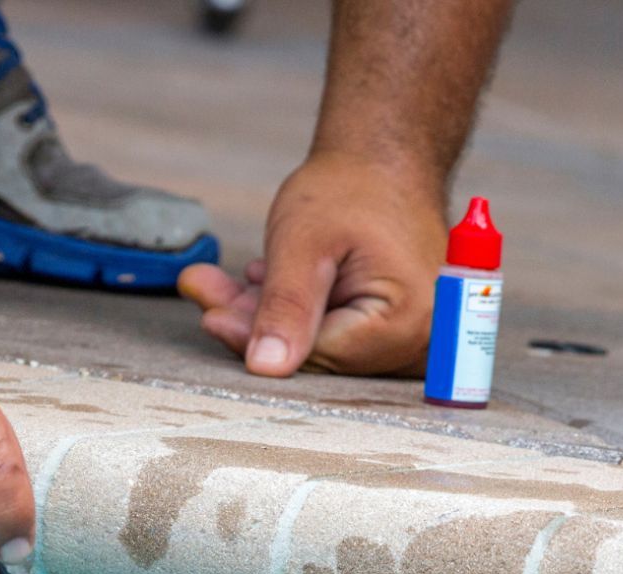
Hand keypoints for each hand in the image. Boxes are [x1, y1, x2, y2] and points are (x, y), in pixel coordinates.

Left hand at [179, 152, 445, 377]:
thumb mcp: (304, 242)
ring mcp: (410, 334)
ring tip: (228, 281)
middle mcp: (416, 338)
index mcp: (404, 322)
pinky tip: (263, 280)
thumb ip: (285, 307)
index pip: (318, 355)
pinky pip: (334, 330)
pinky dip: (295, 309)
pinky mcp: (393, 326)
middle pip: (319, 353)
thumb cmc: (352, 187)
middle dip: (258, 324)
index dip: (260, 340)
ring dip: (270, 314)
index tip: (212, 318)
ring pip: (320, 342)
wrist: (386, 158)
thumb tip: (266, 367)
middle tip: (205, 293)